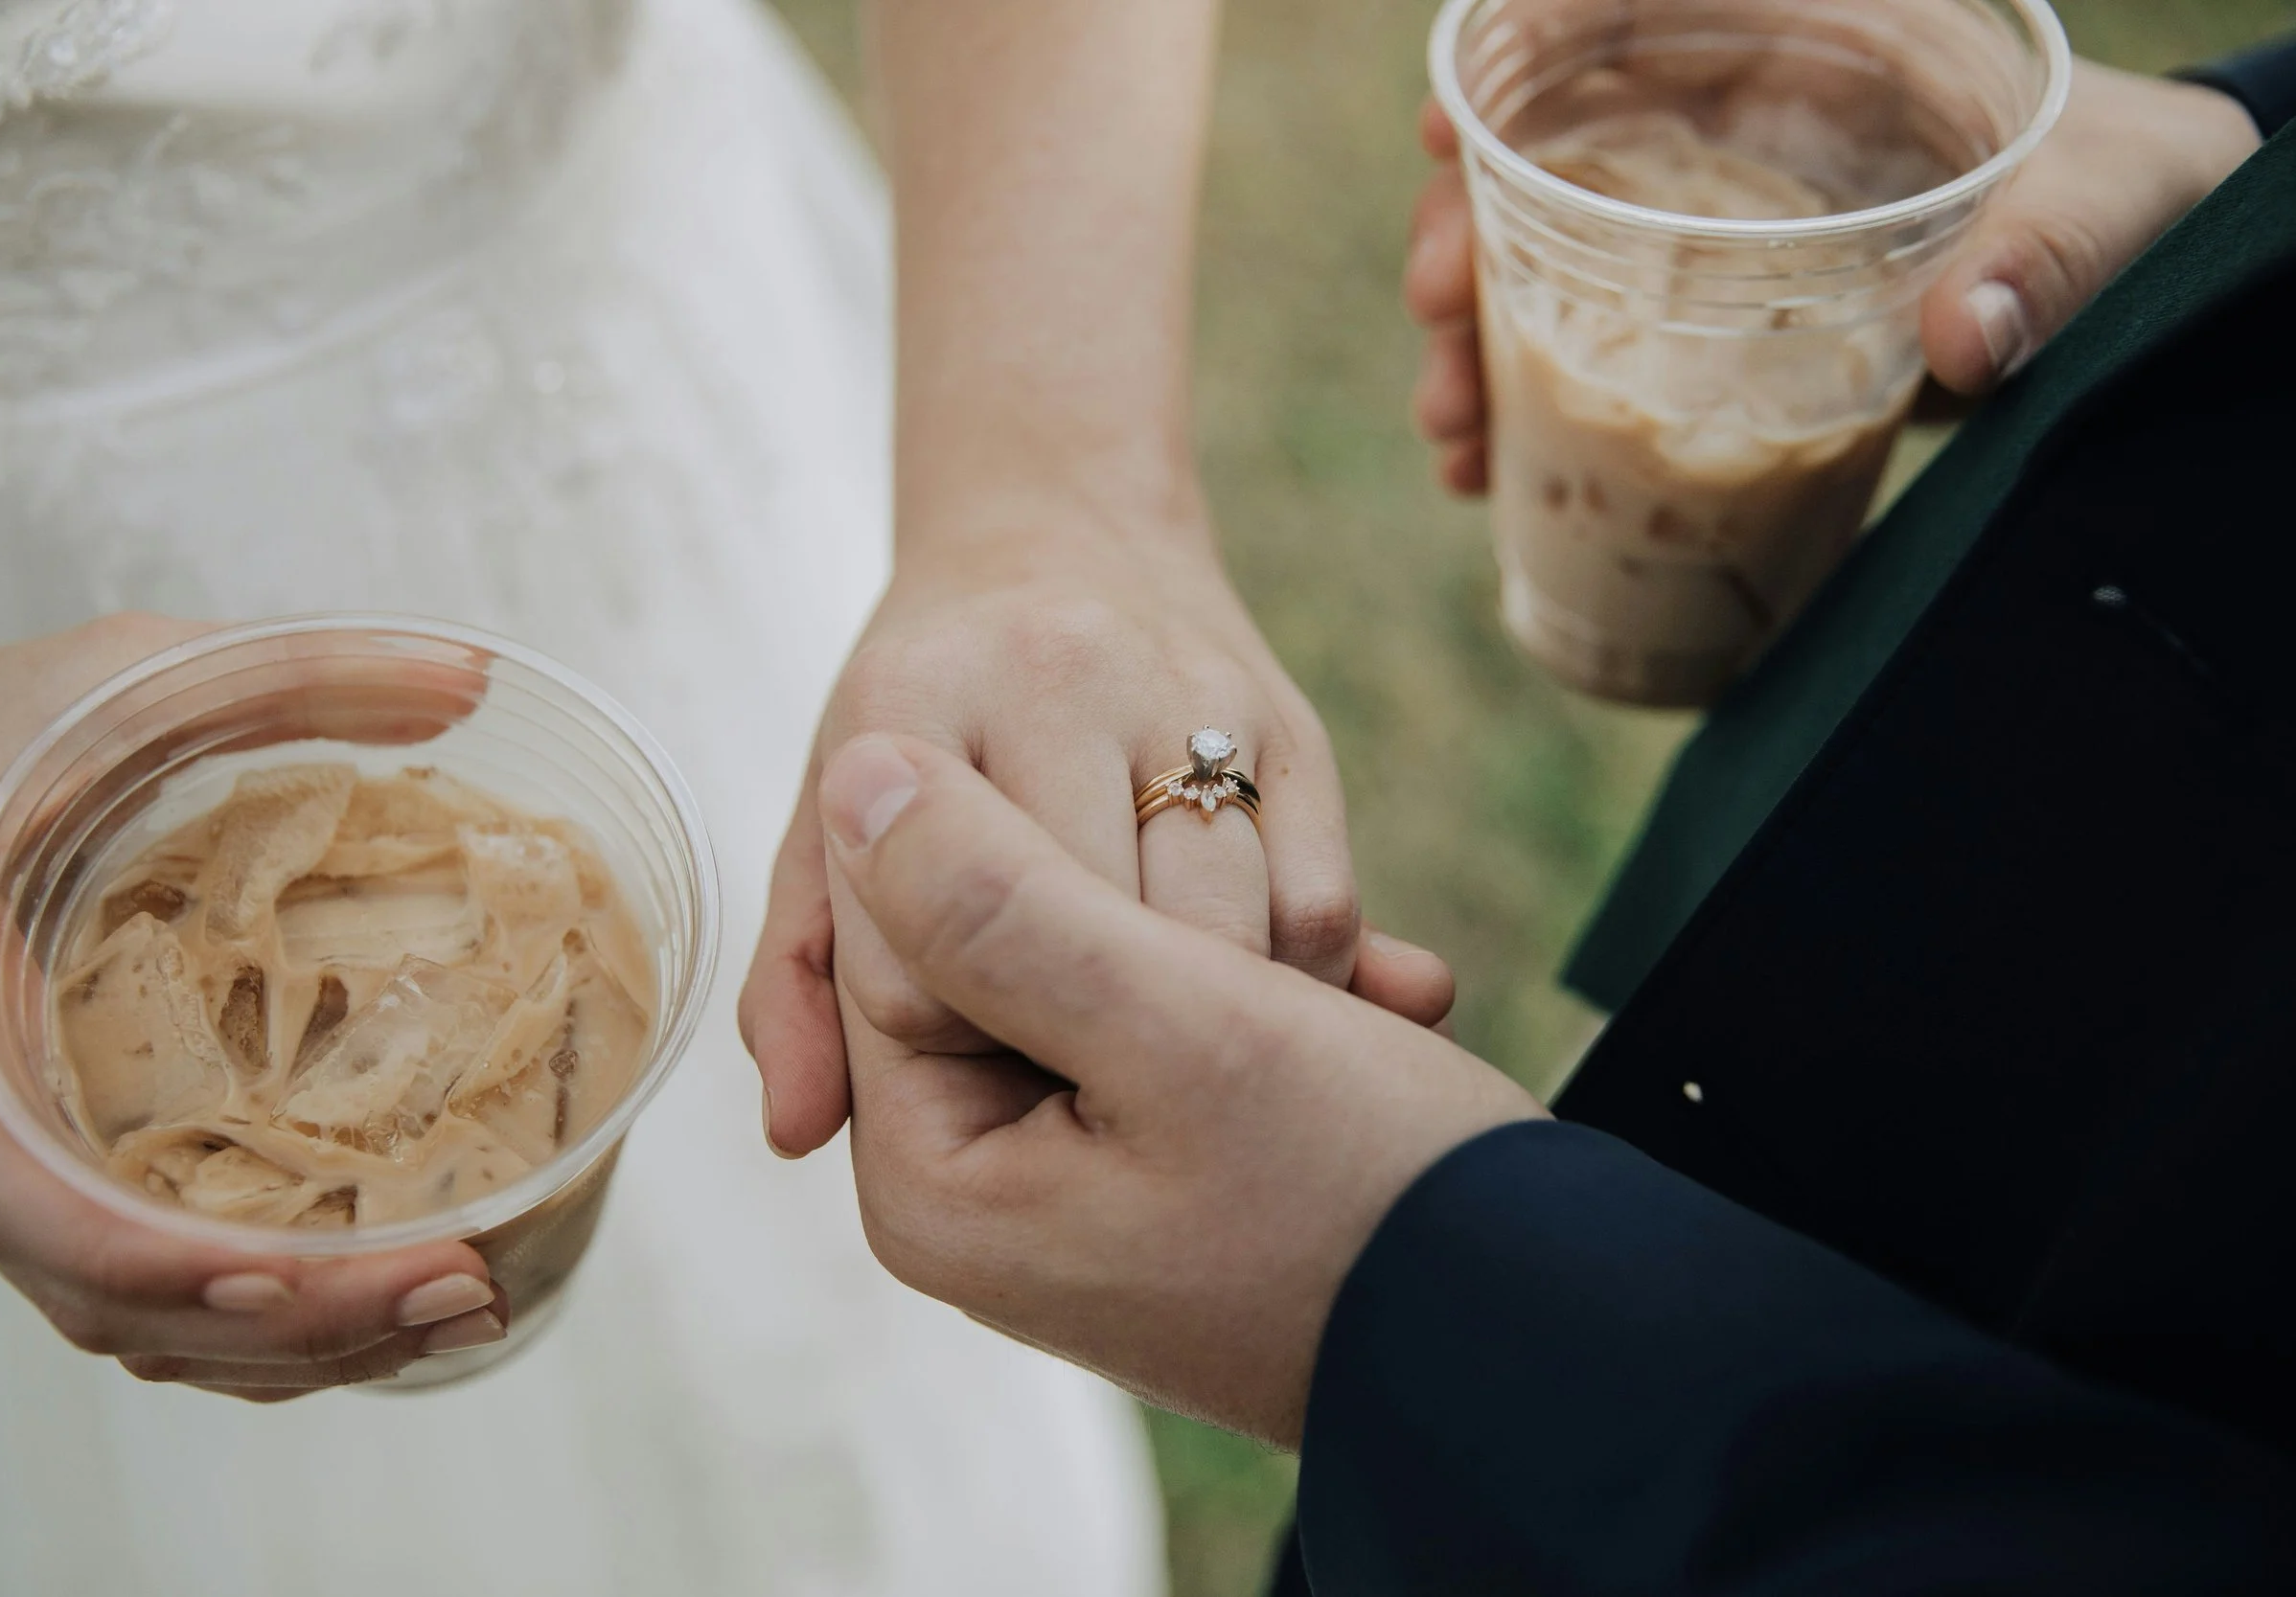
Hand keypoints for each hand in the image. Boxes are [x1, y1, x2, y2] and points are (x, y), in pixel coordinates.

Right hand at [0, 615, 505, 1398]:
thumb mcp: (120, 680)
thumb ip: (285, 674)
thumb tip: (472, 676)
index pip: (27, 1206)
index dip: (154, 1265)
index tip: (285, 1279)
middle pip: (120, 1302)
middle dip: (296, 1325)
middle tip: (468, 1290)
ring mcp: (27, 1178)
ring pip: (149, 1325)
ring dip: (303, 1345)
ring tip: (465, 1307)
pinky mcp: (76, 1178)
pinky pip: (163, 1293)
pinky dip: (272, 1320)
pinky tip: (393, 1284)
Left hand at [741, 522, 1395, 1157]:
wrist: (1065, 527)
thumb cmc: (928, 721)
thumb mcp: (833, 826)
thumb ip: (806, 978)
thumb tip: (795, 1133)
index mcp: (907, 706)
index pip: (922, 972)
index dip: (945, 1035)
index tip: (967, 1031)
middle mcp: (1053, 676)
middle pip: (1077, 964)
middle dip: (1073, 1044)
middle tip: (1074, 1069)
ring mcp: (1189, 695)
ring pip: (1212, 946)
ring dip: (1196, 1026)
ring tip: (1159, 1044)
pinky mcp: (1298, 728)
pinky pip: (1316, 913)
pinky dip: (1289, 985)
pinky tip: (1237, 995)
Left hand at [814, 733, 1542, 1445]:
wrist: (1556, 1339)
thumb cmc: (1365, 1193)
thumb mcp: (1174, 1024)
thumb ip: (995, 902)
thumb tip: (863, 777)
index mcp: (939, 1178)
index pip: (895, 930)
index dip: (1024, 851)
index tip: (1164, 887)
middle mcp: (991, 1193)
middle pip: (1005, 953)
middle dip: (1146, 911)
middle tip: (1270, 962)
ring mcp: (1088, 1186)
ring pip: (1118, 970)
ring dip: (1239, 946)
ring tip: (1348, 1000)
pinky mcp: (1183, 1169)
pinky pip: (1193, 1027)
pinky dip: (1285, 999)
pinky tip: (1388, 1007)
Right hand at [1406, 60, 2264, 492]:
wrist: (2148, 250)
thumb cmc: (2128, 190)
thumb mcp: (2106, 210)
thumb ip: (2049, 257)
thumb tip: (1965, 339)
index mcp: (1810, 46)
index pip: (1631, 19)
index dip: (1516, 56)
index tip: (1448, 126)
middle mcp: (1735, 124)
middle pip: (1548, 154)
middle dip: (1460, 229)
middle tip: (1433, 311)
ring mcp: (1710, 224)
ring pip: (1543, 257)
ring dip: (1472, 337)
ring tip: (1453, 432)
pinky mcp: (1713, 315)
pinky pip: (1590, 341)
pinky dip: (1525, 399)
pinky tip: (1487, 466)